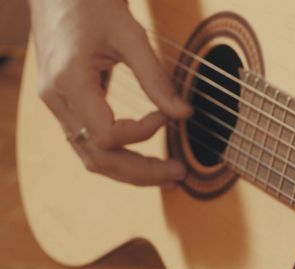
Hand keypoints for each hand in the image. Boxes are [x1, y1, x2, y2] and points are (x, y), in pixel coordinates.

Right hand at [30, 0, 191, 186]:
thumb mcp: (130, 35)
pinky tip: (143, 158)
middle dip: (142, 172)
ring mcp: (56, 105)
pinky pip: (87, 142)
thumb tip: (185, 113)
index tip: (168, 116)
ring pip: (91, 156)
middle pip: (98, 157)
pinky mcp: (63, 104)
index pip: (107, 134)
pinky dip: (117, 155)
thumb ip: (156, 78)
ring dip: (130, 171)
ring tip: (166, 173)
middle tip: (179, 173)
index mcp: (69, 82)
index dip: (144, 132)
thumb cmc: (91, 3)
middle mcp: (57, 100)